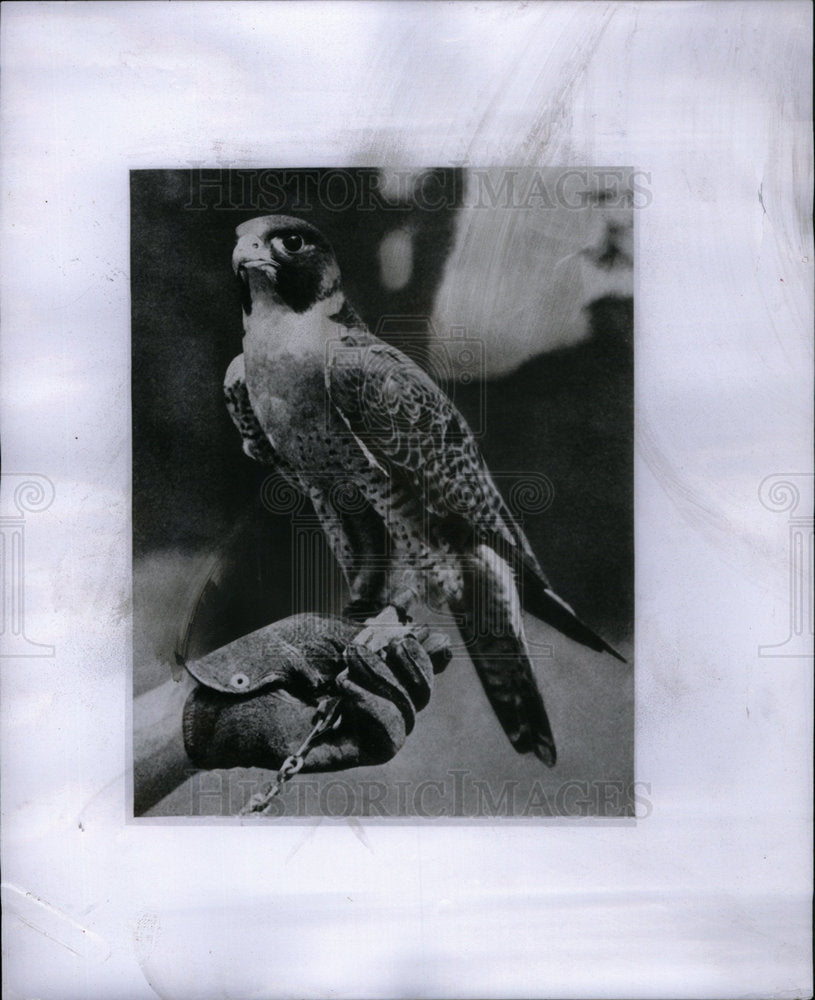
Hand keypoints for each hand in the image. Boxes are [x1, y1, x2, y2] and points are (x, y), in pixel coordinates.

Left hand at [182, 608, 450, 772]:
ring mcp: (359, 731)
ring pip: (408, 716)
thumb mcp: (326, 633)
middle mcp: (370, 703)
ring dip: (385, 682)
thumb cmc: (264, 661)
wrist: (220, 695)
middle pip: (422, 693)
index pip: (419, 670)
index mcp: (368, 672)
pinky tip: (344, 691)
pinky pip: (386, 740)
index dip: (426, 654)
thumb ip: (376, 638)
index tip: (409, 634)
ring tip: (345, 665)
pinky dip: (374, 709)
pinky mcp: (346, 754)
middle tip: (372, 646)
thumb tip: (432, 639)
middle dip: (411, 664)